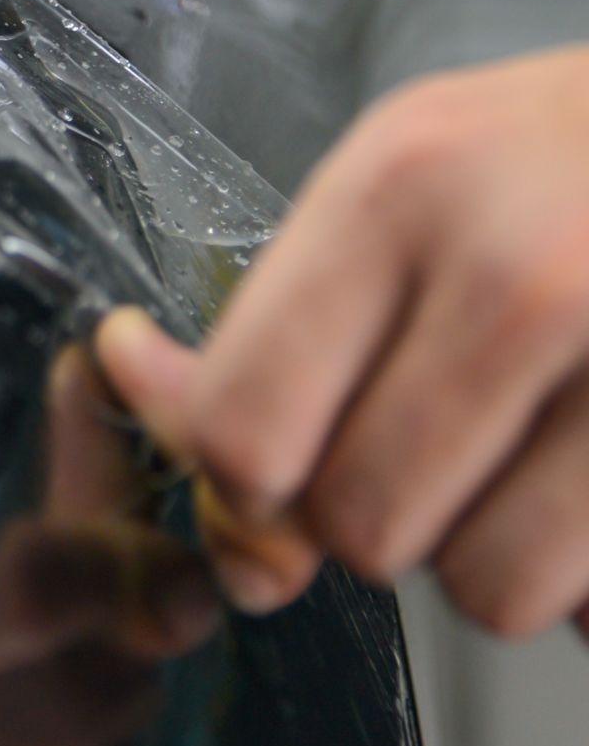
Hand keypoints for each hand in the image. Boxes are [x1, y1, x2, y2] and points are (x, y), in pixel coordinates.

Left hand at [97, 45, 588, 636]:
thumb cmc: (557, 158)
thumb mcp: (402, 177)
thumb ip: (286, 325)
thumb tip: (196, 482)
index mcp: (399, 189)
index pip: (246, 423)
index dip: (238, 486)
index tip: (256, 474)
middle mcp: (510, 274)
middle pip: (360, 523)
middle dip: (373, 510)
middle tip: (419, 438)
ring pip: (483, 588)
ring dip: (485, 552)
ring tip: (518, 452)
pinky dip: (581, 577)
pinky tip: (583, 478)